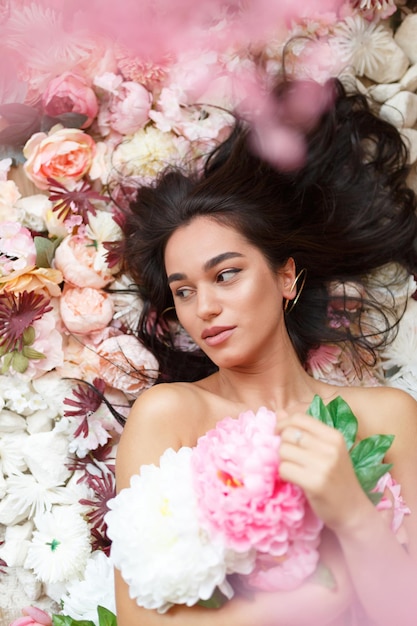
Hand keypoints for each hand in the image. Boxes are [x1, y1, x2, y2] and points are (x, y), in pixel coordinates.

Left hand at [275, 411, 374, 532]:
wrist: (353, 510)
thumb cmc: (337, 478)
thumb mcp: (326, 450)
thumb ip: (304, 431)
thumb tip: (279, 412)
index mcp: (334, 436)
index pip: (299, 418)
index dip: (284, 424)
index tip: (279, 433)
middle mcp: (330, 448)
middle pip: (288, 434)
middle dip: (282, 444)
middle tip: (289, 457)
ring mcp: (323, 465)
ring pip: (283, 451)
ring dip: (283, 461)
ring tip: (294, 469)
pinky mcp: (315, 483)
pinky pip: (284, 469)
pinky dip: (284, 474)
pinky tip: (294, 480)